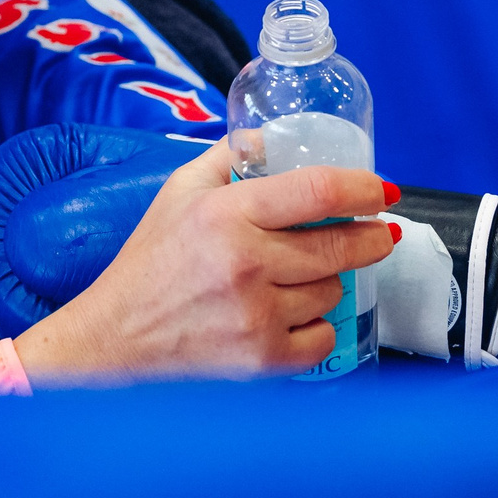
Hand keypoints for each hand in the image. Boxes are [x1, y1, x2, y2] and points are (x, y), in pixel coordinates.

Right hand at [13, 143, 394, 385]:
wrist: (115, 337)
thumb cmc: (149, 261)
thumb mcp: (178, 191)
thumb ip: (227, 156)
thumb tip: (271, 138)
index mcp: (227, 213)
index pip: (319, 191)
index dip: (362, 188)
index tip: (382, 190)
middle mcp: (246, 263)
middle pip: (341, 245)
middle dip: (372, 237)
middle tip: (377, 233)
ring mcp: (257, 315)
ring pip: (332, 290)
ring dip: (327, 280)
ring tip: (300, 277)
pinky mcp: (263, 360)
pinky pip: (323, 337)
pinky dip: (316, 326)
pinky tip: (294, 315)